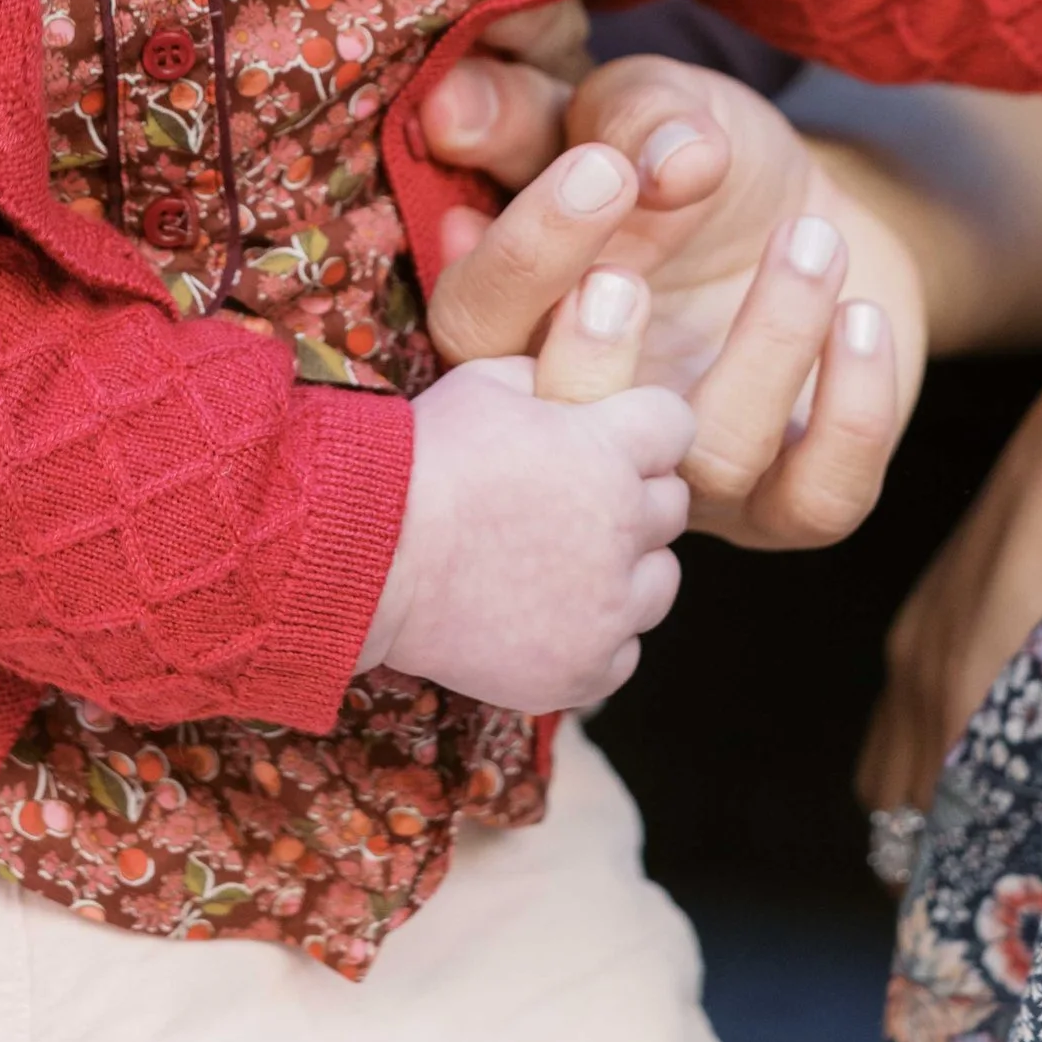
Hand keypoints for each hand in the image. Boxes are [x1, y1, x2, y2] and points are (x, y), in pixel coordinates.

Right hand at [358, 354, 694, 707]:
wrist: (365, 559)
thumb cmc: (418, 463)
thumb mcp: (479, 384)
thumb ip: (544, 373)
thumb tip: (569, 372)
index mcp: (607, 449)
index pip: (676, 425)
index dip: (643, 429)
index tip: (610, 439)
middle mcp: (623, 527)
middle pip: (671, 505)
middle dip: (632, 495)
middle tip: (572, 502)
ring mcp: (608, 607)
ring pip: (659, 581)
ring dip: (625, 569)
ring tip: (560, 564)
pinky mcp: (585, 669)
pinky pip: (624, 650)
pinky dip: (595, 636)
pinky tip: (544, 617)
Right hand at [425, 51, 909, 542]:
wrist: (813, 212)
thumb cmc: (698, 156)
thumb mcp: (647, 107)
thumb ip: (574, 111)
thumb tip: (457, 106)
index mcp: (523, 326)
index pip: (475, 325)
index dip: (526, 257)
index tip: (601, 169)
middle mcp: (592, 424)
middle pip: (562, 443)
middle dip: (600, 359)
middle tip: (645, 266)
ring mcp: (689, 475)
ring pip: (709, 461)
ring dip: (769, 347)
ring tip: (812, 241)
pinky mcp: (787, 501)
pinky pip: (817, 501)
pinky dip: (853, 414)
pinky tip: (862, 318)